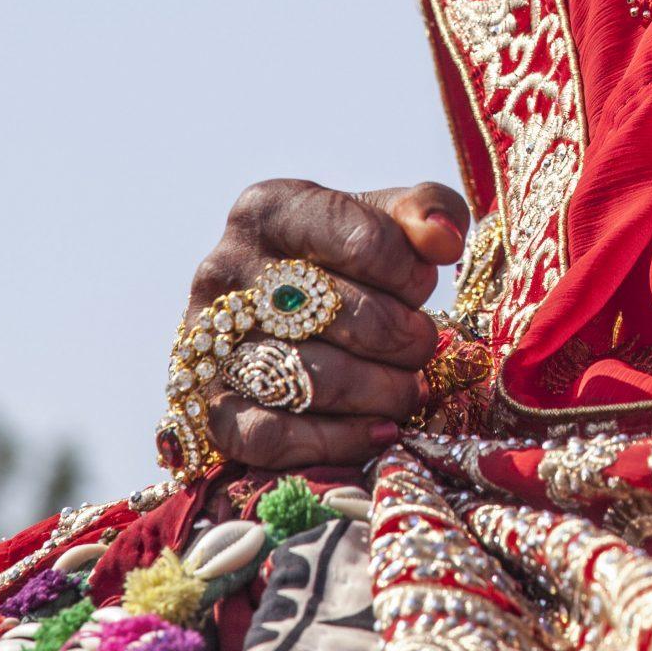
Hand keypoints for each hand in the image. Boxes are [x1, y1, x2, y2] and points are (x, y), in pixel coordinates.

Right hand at [188, 179, 469, 470]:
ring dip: (381, 392)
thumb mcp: (384, 218)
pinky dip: (337, 442)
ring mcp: (208, 341)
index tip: (422, 287)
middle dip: (402, 337)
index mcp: (270, 209)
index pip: (362, 240)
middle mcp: (225, 269)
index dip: (410, 273)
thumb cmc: (344, 258)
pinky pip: (273, 438)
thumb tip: (444, 238)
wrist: (276, 312)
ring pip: (309, 379)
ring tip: (408, 388)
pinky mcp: (207, 408)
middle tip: (422, 345)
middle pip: (338, 314)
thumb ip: (425, 211)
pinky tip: (379, 431)